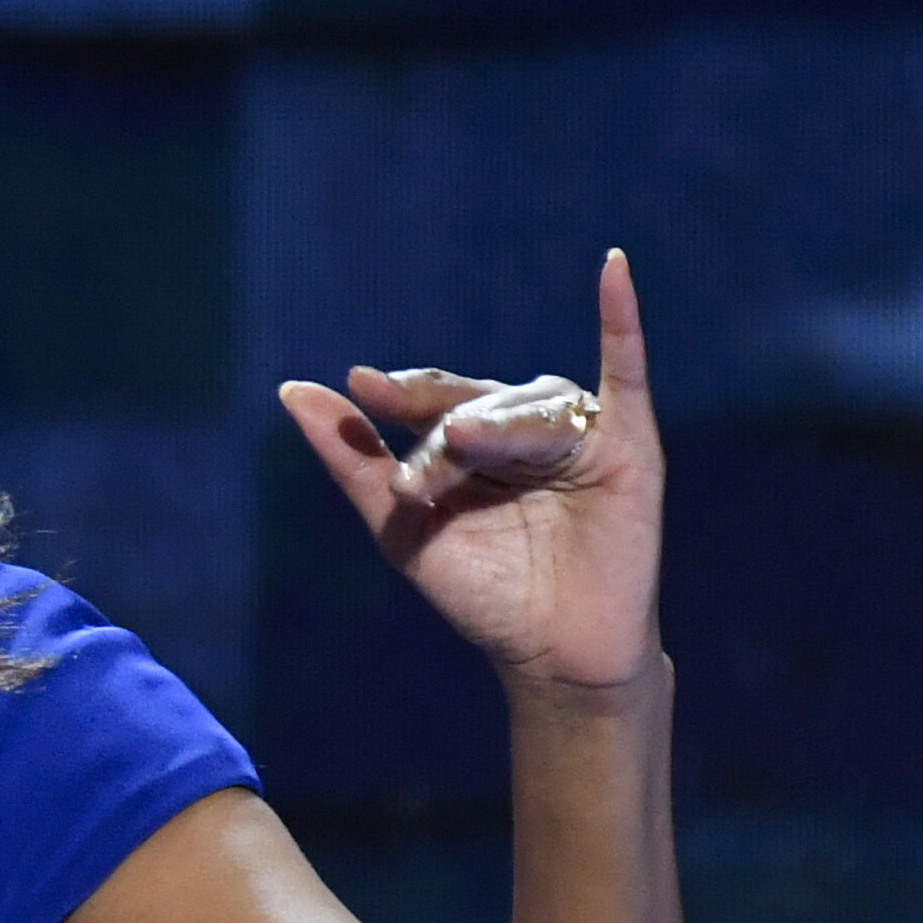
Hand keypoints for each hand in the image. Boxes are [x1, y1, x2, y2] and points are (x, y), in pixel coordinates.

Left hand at [278, 251, 664, 694]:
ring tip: (464, 450)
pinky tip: (613, 269)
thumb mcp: (402, 528)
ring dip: (494, 428)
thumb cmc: (484, 595)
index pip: (433, 402)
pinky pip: (626, 371)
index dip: (400, 394)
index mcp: (474, 439)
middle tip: (421, 485)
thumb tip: (293, 390)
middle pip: (478, 406)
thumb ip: (351, 461)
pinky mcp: (629, 444)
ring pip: (527, 406)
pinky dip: (621, 320)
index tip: (359, 386)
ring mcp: (578, 432)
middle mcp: (525, 427)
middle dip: (445, 440)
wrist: (553, 654)